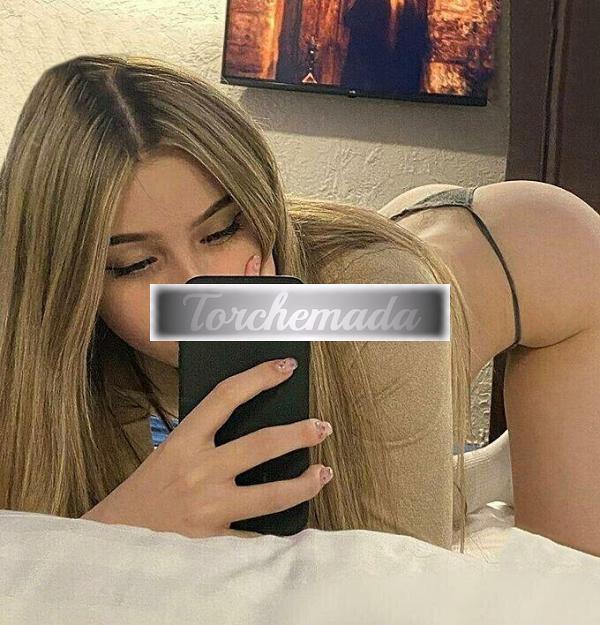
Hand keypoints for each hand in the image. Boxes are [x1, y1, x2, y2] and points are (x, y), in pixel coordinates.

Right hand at [81, 255, 333, 537]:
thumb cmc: (144, 492)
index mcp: (183, 442)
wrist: (112, 542)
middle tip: (322, 427)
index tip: (285, 367)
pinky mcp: (215, 542)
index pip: (226, 397)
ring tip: (324, 472)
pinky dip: (281, 530)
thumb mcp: (168, 453)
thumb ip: (204, 439)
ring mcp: (209, 508)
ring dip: (304, 483)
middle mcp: (199, 471)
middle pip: (261, 444)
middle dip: (298, 433)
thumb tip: (251, 422)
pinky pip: (257, 535)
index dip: (259, 377)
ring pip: (270, 494)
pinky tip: (299, 524)